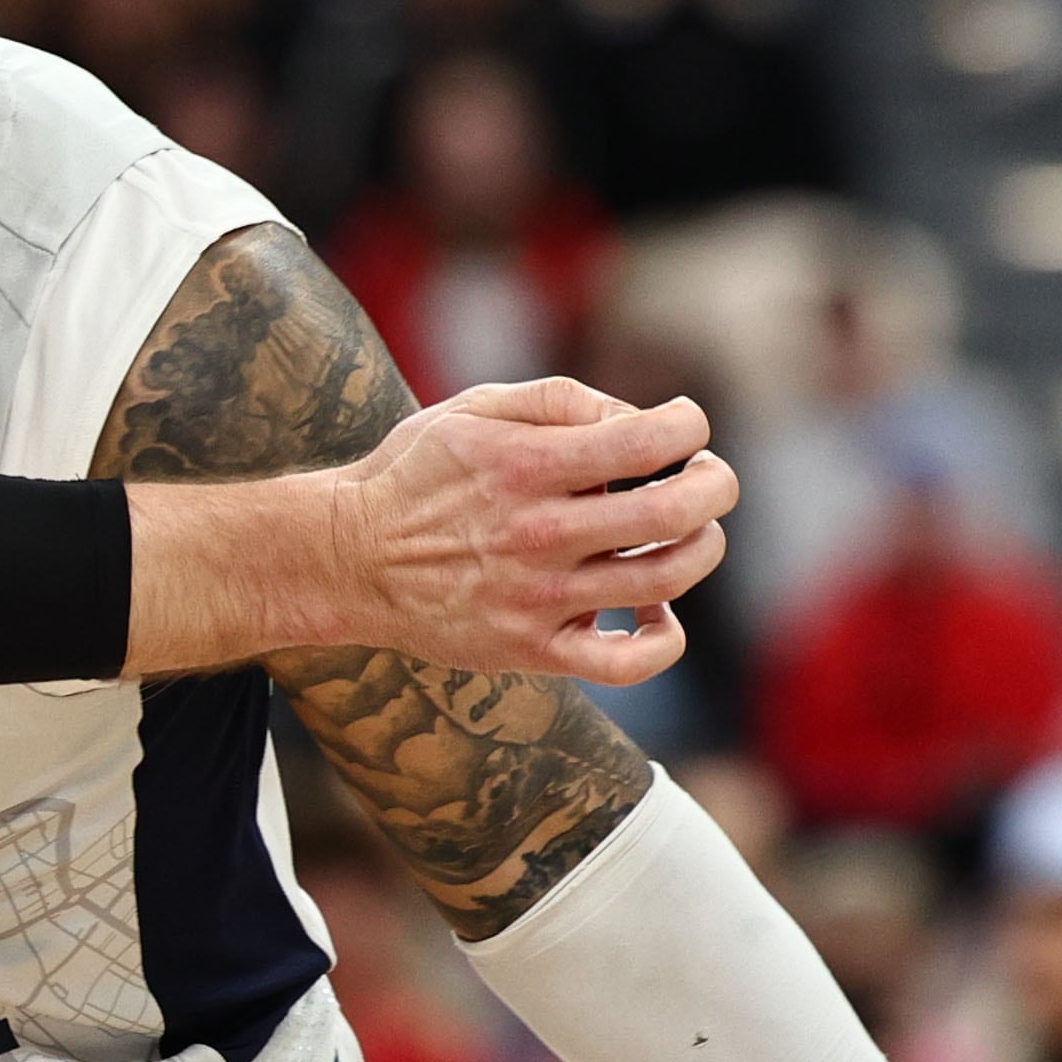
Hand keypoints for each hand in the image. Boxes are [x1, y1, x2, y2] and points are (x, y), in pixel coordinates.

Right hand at [335, 381, 734, 683]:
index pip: (648, 440)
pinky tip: (656, 608)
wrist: (346, 561)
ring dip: (702, 547)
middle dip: (716, 485)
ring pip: (665, 579)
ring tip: (690, 532)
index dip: (689, 426)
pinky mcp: (532, 651)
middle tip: (710, 478)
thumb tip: (635, 418)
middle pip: (673, 512)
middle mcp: (538, 533)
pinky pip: (629, 661)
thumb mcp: (474, 408)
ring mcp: (538, 598)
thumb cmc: (417, 475)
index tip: (685, 427)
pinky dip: (664, 636)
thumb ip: (560, 399)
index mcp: (525, 465)